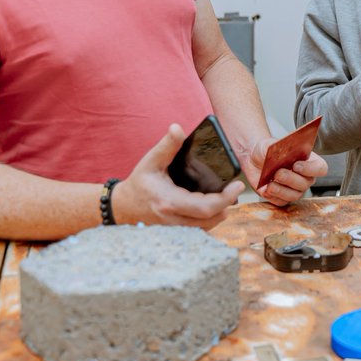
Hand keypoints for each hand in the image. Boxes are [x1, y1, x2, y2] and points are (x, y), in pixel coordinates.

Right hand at [112, 124, 243, 228]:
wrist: (122, 207)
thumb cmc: (139, 183)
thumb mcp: (151, 161)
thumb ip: (167, 146)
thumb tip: (177, 128)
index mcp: (169, 202)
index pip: (205, 207)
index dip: (225, 198)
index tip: (238, 185)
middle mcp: (174, 219)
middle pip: (211, 219)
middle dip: (227, 204)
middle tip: (235, 189)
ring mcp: (175, 229)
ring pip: (207, 226)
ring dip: (220, 212)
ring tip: (226, 195)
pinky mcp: (177, 232)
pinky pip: (200, 229)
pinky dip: (210, 218)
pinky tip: (213, 205)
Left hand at [241, 139, 327, 206]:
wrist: (254, 159)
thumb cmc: (267, 150)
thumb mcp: (270, 144)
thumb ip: (278, 148)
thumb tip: (281, 153)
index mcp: (309, 161)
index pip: (320, 168)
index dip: (310, 168)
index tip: (296, 165)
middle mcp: (305, 177)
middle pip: (306, 183)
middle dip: (291, 179)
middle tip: (278, 173)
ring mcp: (294, 190)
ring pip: (294, 195)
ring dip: (282, 190)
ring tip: (270, 185)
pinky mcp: (282, 198)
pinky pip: (281, 202)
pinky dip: (273, 196)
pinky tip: (265, 189)